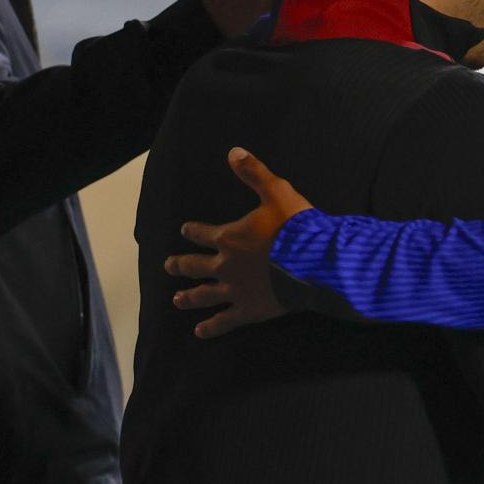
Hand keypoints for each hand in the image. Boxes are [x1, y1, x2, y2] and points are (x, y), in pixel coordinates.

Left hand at [168, 148, 313, 337]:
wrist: (315, 261)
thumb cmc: (296, 226)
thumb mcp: (276, 191)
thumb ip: (253, 173)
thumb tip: (233, 152)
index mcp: (229, 237)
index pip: (202, 233)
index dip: (192, 231)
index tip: (184, 230)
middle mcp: (225, 265)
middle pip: (195, 266)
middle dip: (180, 265)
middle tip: (168, 266)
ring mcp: (235, 290)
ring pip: (204, 295)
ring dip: (188, 297)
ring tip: (177, 301)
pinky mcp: (249, 310)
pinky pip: (225, 320)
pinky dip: (212, 327)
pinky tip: (200, 332)